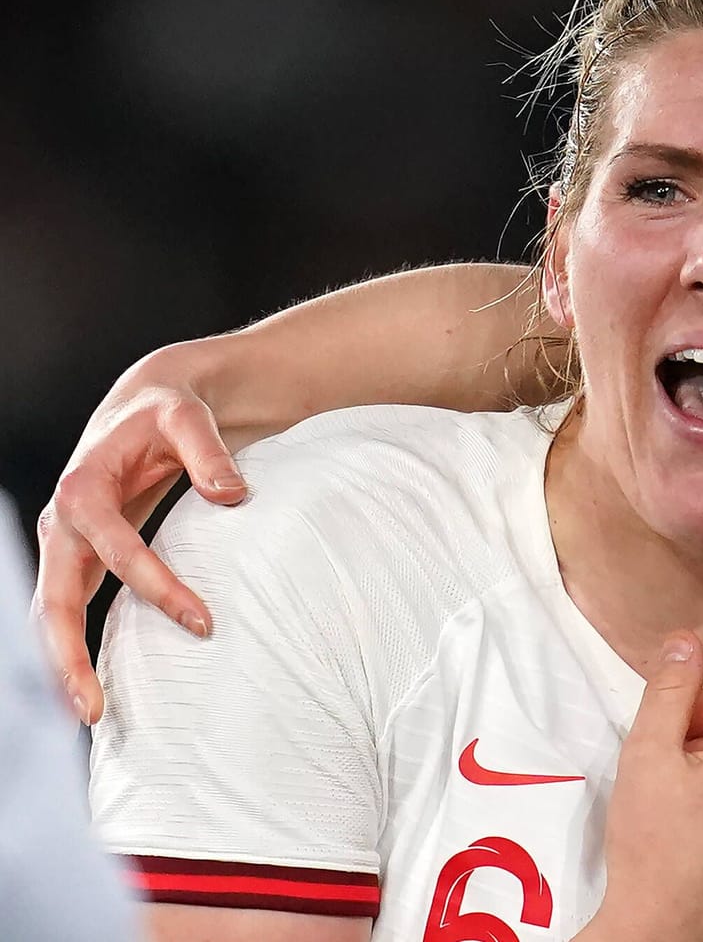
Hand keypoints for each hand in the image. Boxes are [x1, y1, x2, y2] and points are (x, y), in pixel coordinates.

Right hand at [33, 342, 247, 723]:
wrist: (146, 402)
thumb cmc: (170, 411)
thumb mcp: (189, 418)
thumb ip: (209, 454)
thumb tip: (234, 495)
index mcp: (84, 489)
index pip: (117, 550)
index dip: (159, 588)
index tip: (204, 624)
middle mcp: (64, 521)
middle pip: (54, 600)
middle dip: (68, 656)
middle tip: (93, 710)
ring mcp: (67, 542)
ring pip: (53, 613)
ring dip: (65, 663)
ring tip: (91, 714)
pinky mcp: (81, 555)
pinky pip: (71, 606)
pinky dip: (77, 645)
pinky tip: (99, 683)